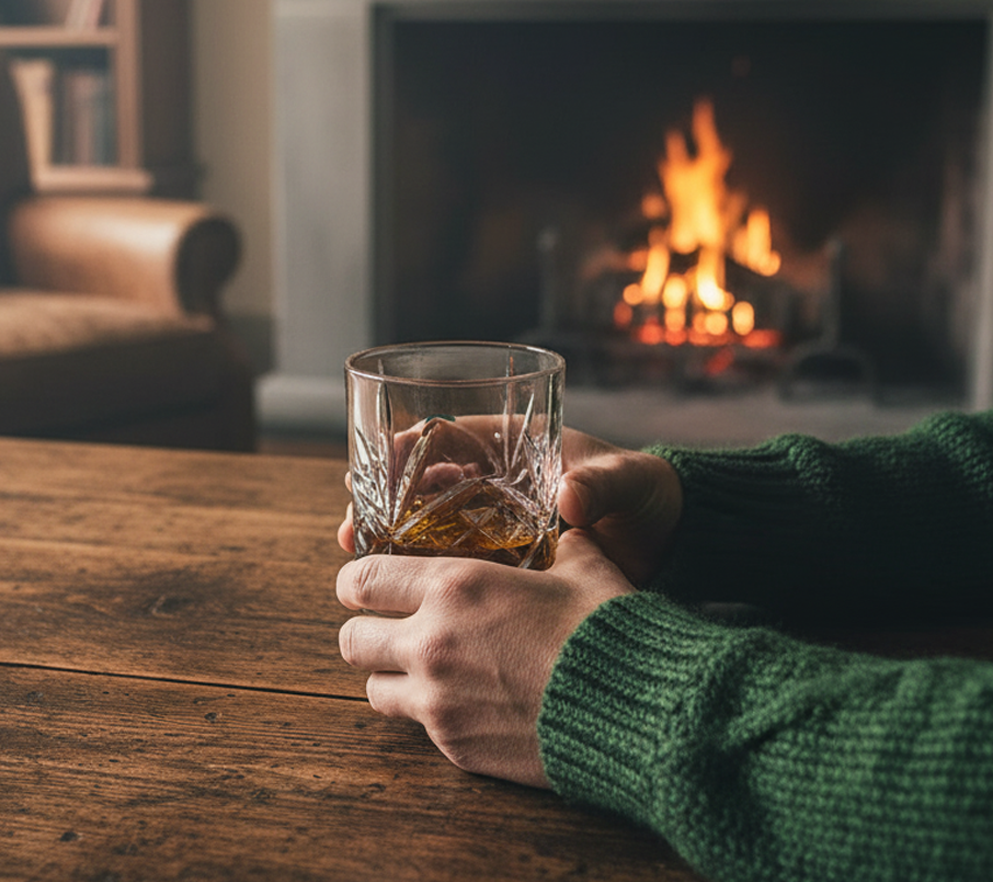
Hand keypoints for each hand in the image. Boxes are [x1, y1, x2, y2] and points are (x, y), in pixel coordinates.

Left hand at [336, 532, 634, 786]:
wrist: (634, 711)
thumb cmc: (608, 628)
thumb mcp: (582, 565)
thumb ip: (556, 543)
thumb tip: (563, 529)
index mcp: (455, 587)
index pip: (362, 578)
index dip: (355, 579)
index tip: (362, 583)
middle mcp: (431, 643)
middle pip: (351, 639)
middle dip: (364, 629)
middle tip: (388, 626)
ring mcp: (438, 701)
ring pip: (373, 689)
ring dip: (391, 674)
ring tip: (423, 667)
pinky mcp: (455, 746)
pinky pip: (417, 726)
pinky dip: (430, 711)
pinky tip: (466, 699)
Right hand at [339, 427, 683, 586]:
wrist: (671, 540)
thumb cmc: (648, 494)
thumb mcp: (628, 480)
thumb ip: (602, 484)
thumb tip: (571, 497)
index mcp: (516, 445)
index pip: (448, 433)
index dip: (407, 446)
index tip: (375, 463)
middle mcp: (496, 480)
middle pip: (423, 481)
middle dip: (382, 498)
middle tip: (354, 525)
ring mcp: (496, 522)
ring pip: (427, 523)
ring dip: (389, 536)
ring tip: (356, 553)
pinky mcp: (502, 562)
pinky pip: (451, 563)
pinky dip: (420, 572)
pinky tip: (395, 592)